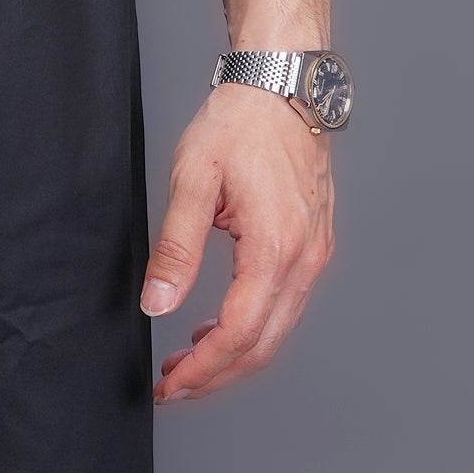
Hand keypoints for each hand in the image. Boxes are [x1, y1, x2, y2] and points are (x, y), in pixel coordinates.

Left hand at [140, 81, 334, 402]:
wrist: (283, 87)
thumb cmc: (239, 125)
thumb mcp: (193, 181)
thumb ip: (175, 249)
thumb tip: (157, 303)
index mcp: (275, 247)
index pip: (239, 334)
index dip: (203, 370)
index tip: (170, 386)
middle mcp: (305, 258)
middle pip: (264, 346)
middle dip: (216, 374)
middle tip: (173, 384)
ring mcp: (316, 254)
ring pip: (279, 330)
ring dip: (234, 354)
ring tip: (187, 359)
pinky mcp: (315, 246)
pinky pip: (287, 305)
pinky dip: (254, 328)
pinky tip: (220, 325)